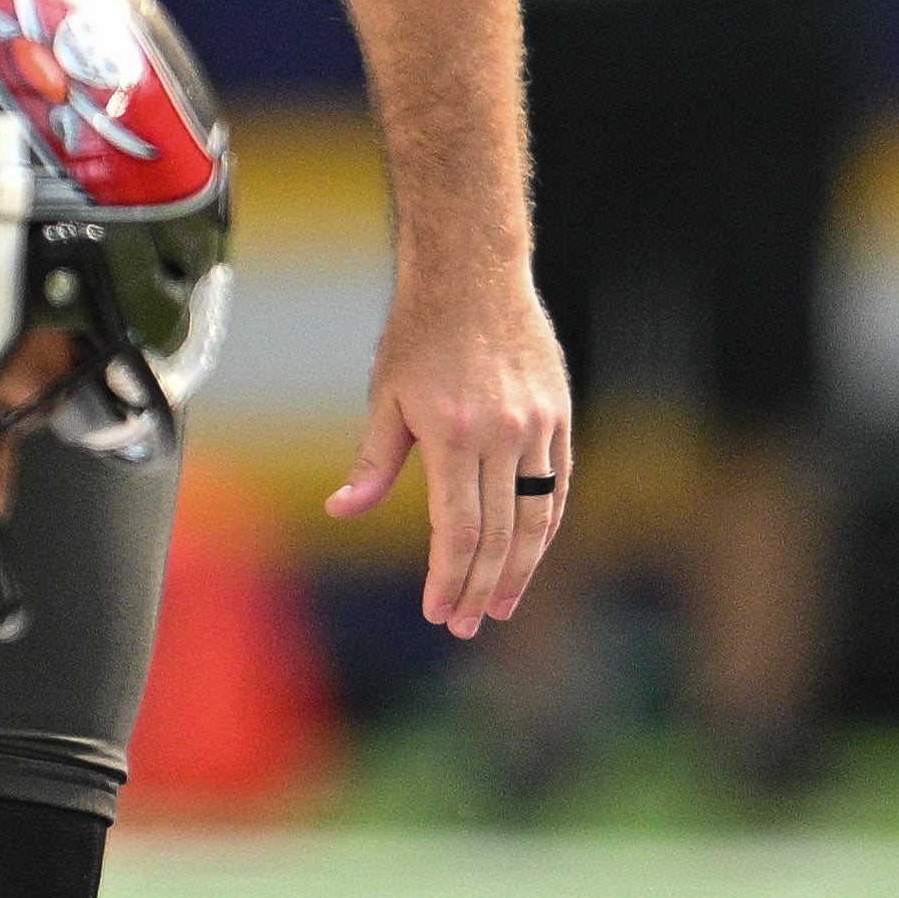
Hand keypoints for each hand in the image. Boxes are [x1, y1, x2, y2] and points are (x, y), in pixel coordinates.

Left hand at [331, 272, 571, 639]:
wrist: (473, 273)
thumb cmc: (419, 334)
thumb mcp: (386, 397)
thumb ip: (372, 463)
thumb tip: (341, 511)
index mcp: (453, 434)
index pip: (458, 529)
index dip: (448, 577)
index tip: (437, 611)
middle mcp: (502, 434)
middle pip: (499, 534)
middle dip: (480, 588)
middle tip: (464, 624)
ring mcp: (537, 425)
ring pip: (535, 518)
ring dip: (519, 570)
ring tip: (500, 607)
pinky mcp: (557, 415)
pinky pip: (556, 485)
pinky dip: (544, 527)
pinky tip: (529, 555)